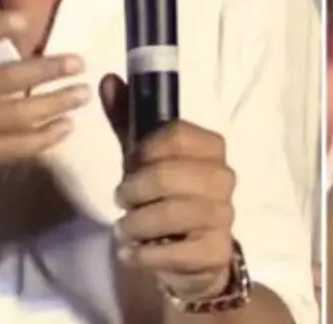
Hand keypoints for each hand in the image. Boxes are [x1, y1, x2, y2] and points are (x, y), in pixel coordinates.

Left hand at [100, 76, 236, 302]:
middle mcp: (223, 178)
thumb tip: (108, 79)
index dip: (144, 150)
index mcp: (211, 147)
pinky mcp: (216, 250)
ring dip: (136, 223)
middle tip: (121, 199)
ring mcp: (224, 215)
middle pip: (168, 175)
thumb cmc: (165, 196)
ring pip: (171, 213)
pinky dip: (145, 253)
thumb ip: (128, 120)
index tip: (132, 163)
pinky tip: (133, 253)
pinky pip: (175, 251)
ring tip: (124, 229)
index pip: (176, 135)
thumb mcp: (145, 158)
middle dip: (134, 190)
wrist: (192, 253)